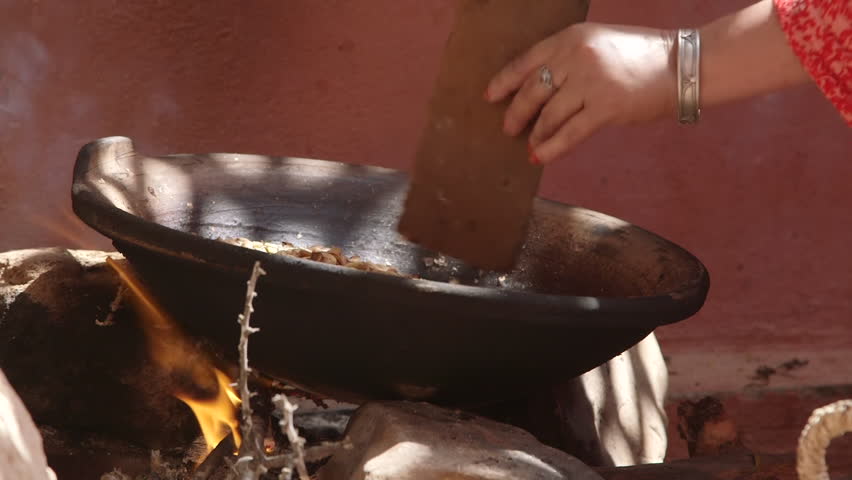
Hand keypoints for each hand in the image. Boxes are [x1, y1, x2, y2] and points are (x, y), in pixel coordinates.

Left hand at [484, 23, 676, 164]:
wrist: (682, 65)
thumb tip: (540, 89)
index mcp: (572, 39)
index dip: (504, 81)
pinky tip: (540, 156)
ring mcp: (591, 82)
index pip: (526, 61)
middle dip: (516, 112)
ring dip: (535, 133)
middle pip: (533, 90)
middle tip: (507, 127)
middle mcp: (577, 57)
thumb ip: (570, 60)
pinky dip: (551, 147)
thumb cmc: (641, 57)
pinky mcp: (605, 107)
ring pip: (548, 114)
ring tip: (529, 144)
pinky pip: (569, 133)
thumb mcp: (599, 44)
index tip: (490, 96)